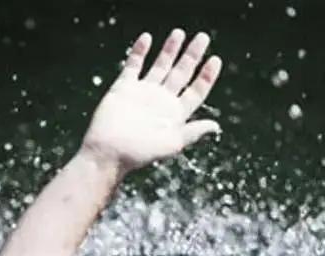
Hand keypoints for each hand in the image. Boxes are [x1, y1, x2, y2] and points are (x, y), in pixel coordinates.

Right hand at [81, 29, 223, 173]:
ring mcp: (143, 93)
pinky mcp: (124, 88)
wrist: (108, 152)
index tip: (215, 59)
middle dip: (192, 55)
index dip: (206, 76)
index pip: (196, 91)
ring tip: (179, 33)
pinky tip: (147, 38)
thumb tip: (215, 126)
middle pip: (181, 73)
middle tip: (203, 37)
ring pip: (160, 66)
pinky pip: (133, 66)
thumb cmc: (140, 152)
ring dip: (169, 50)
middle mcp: (161, 101)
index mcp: (175, 114)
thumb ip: (194, 132)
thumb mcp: (173, 143)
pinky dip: (139, 52)